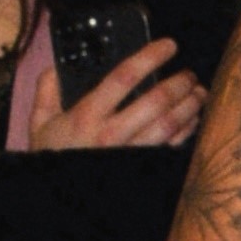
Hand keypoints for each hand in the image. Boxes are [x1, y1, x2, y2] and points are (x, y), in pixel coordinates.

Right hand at [36, 36, 205, 151]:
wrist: (60, 195)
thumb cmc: (53, 155)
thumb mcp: (41, 122)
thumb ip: (46, 90)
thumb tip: (56, 67)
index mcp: (87, 115)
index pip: (124, 77)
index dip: (149, 57)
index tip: (168, 46)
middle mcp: (113, 133)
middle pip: (156, 101)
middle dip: (179, 82)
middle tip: (189, 73)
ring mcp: (132, 152)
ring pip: (171, 124)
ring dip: (190, 105)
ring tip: (199, 91)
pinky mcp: (144, 166)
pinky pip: (173, 146)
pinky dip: (188, 130)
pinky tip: (194, 118)